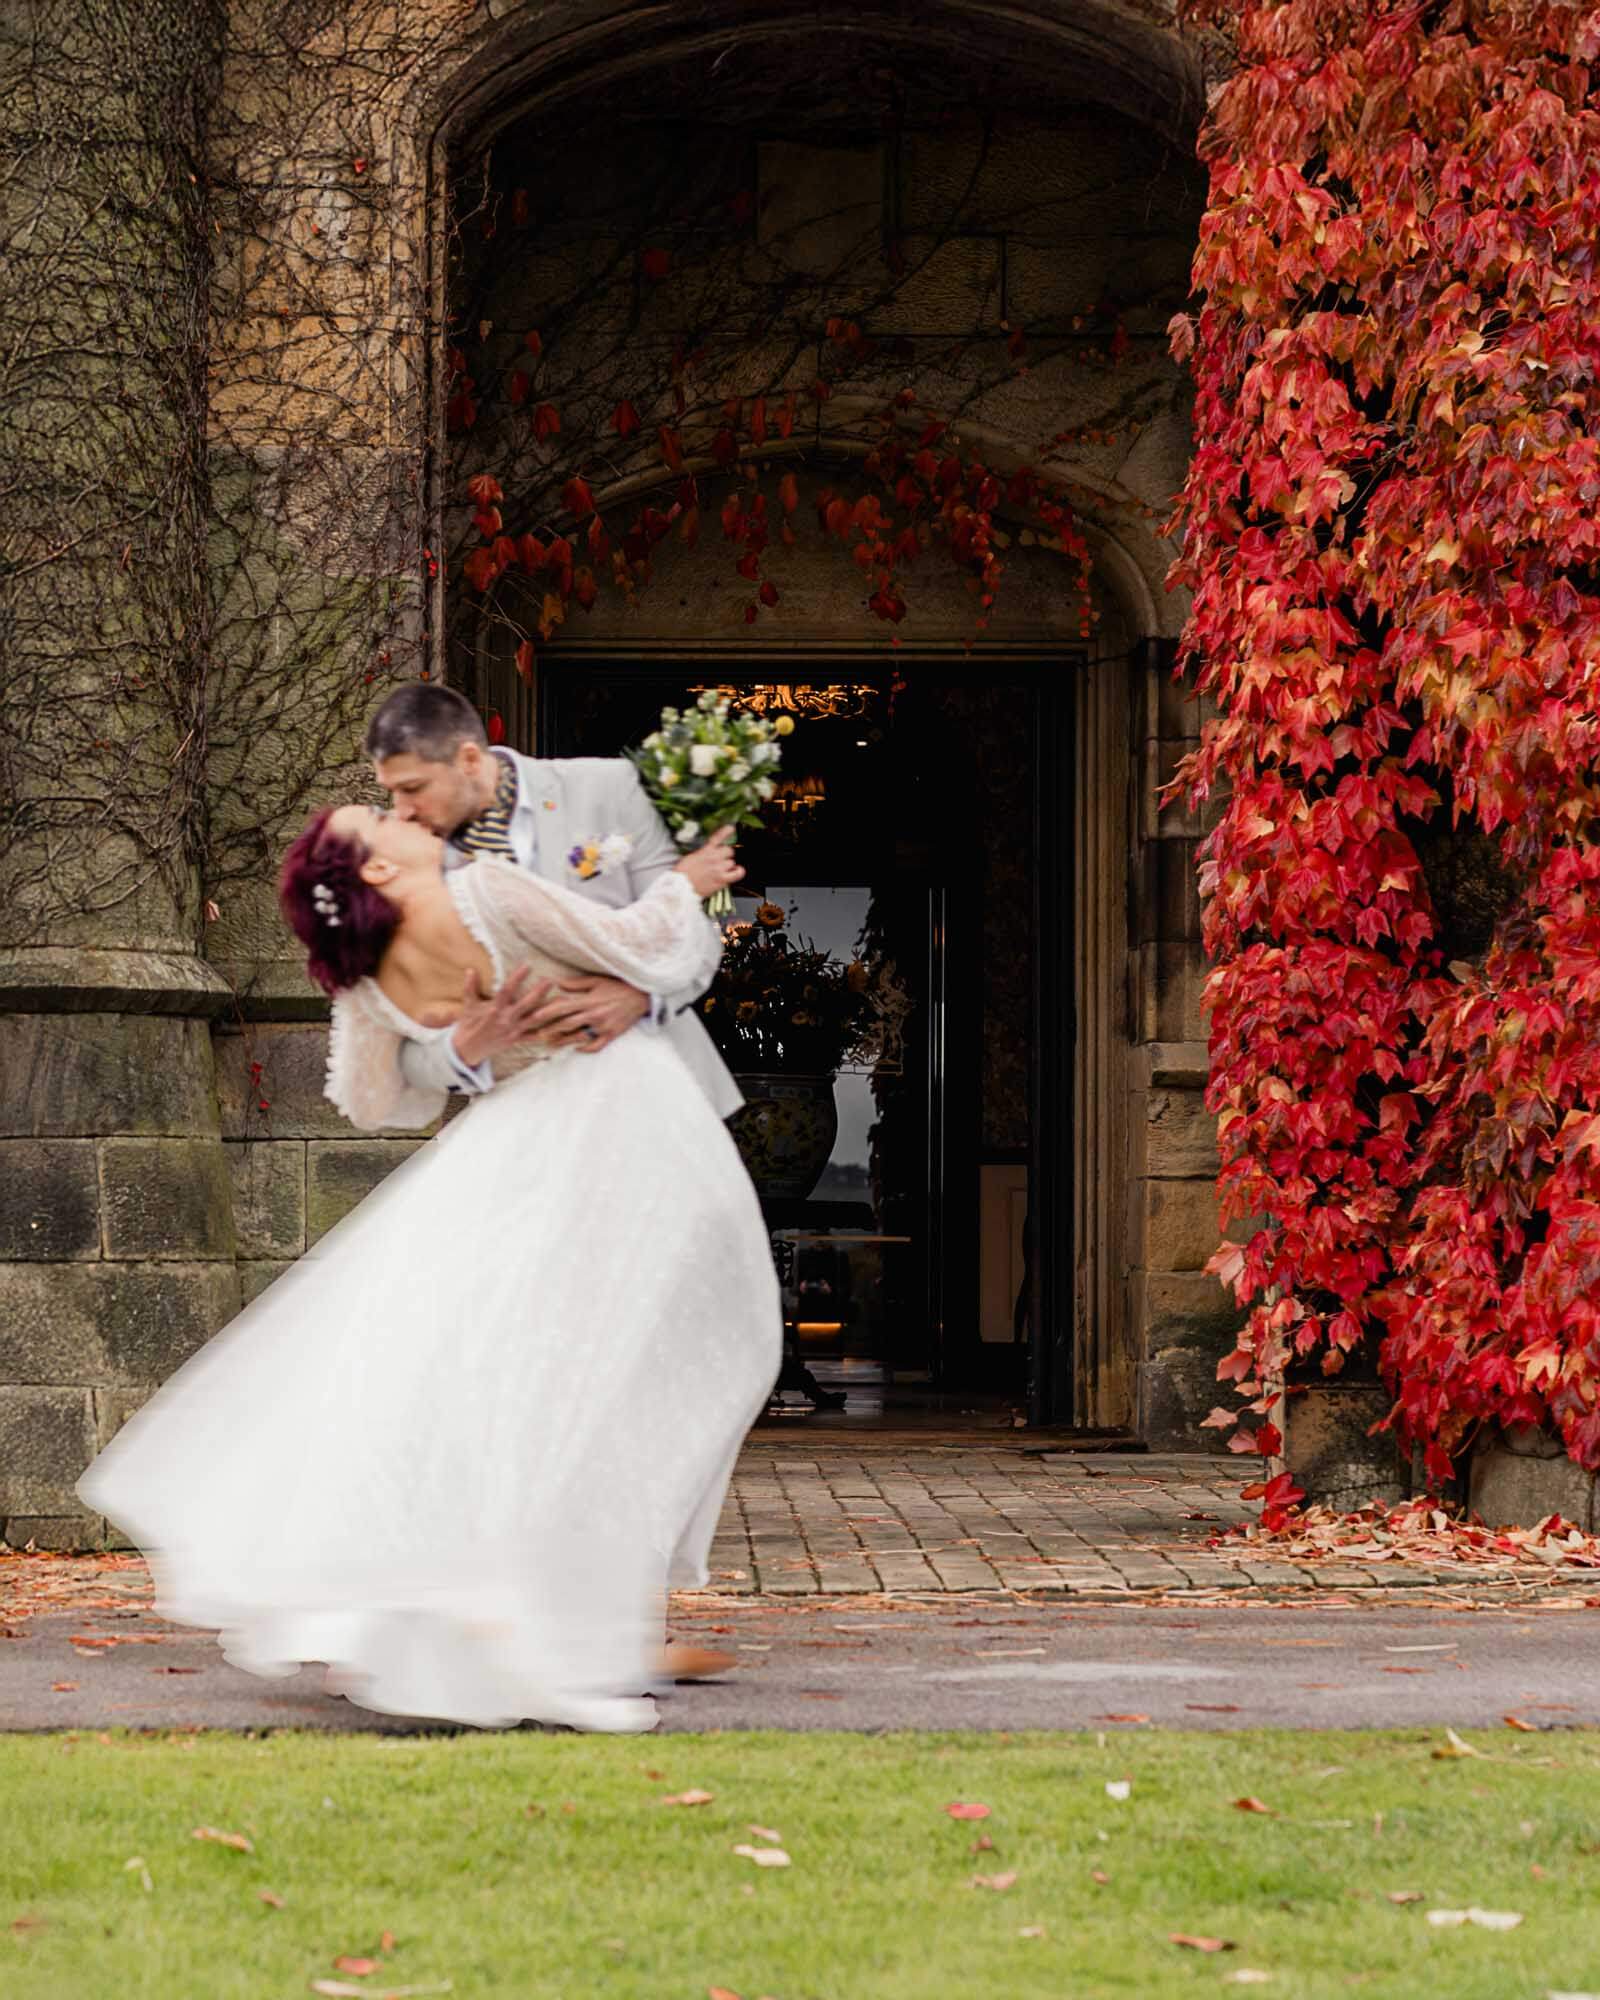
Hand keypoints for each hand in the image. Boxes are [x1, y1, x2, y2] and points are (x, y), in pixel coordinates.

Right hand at [448, 965, 555, 1068]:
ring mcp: (513, 1030)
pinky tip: (560, 1026)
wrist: (468, 1050)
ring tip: (562, 1000)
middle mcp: (505, 1019)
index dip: (517, 978)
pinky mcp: (516, 1040)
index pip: (507, 990)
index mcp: (494, 1008)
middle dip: (539, 992)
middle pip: (525, 1004)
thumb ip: (470, 987)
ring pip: (534, 1020)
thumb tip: (470, 970)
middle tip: (551, 980)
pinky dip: (547, 1032)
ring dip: (549, 1010)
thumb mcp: (468, 1005)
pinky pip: (534, 1037)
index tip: (527, 966)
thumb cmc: (468, 1025)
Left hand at [522, 974, 650, 1052]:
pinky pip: (596, 1045)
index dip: (547, 1012)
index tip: (533, 1016)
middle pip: (567, 1024)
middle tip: (536, 1034)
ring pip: (578, 1036)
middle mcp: (594, 1014)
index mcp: (588, 1000)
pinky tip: (576, 1048)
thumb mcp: (597, 981)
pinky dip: (585, 1048)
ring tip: (551, 1043)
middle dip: (550, 1029)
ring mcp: (603, 1026)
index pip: (563, 1007)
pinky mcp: (611, 1035)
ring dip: (563, 1041)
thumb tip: (557, 983)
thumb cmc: (618, 986)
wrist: (642, 996)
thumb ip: (576, 984)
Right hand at [675, 825, 743, 899]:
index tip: (731, 828)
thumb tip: (708, 854)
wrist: (680, 887)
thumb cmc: (682, 874)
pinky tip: (736, 871)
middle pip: (729, 850)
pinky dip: (739, 872)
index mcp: (705, 851)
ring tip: (721, 871)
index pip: (718, 837)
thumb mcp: (690, 857)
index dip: (726, 832)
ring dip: (728, 866)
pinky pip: (738, 873)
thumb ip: (702, 854)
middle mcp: (714, 857)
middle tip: (720, 861)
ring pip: (732, 862)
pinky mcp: (722, 879)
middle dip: (725, 855)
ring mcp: (719, 868)